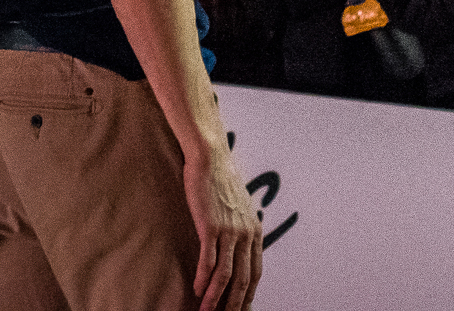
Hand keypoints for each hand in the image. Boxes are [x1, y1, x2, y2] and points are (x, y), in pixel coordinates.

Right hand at [184, 144, 262, 310]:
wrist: (210, 158)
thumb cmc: (220, 182)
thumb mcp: (238, 208)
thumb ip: (239, 228)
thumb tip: (235, 246)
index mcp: (255, 231)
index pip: (256, 272)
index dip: (249, 295)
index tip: (242, 310)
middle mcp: (247, 233)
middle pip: (243, 279)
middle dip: (235, 304)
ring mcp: (230, 230)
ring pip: (226, 275)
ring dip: (216, 299)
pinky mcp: (211, 226)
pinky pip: (209, 261)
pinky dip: (204, 280)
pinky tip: (198, 292)